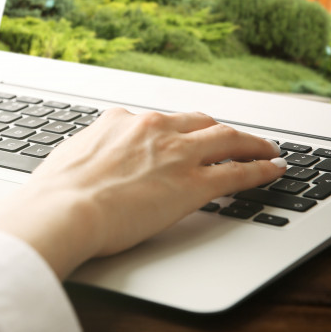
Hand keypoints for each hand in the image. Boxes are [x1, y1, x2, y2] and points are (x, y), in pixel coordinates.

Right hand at [0, 108, 285, 277]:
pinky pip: (238, 171)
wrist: (63, 210)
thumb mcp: (70, 160)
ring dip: (251, 142)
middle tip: (233, 138)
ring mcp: (177, 154)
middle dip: (219, 129)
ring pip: (227, 138)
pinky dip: (261, 167)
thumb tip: (86, 163)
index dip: (177, 130)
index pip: (158, 121)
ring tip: (267, 149)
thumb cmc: (56, 194)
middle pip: (199, 122)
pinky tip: (274, 169)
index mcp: (120, 121)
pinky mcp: (194, 183)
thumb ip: (89, 155)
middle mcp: (152, 128)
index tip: (184, 136)